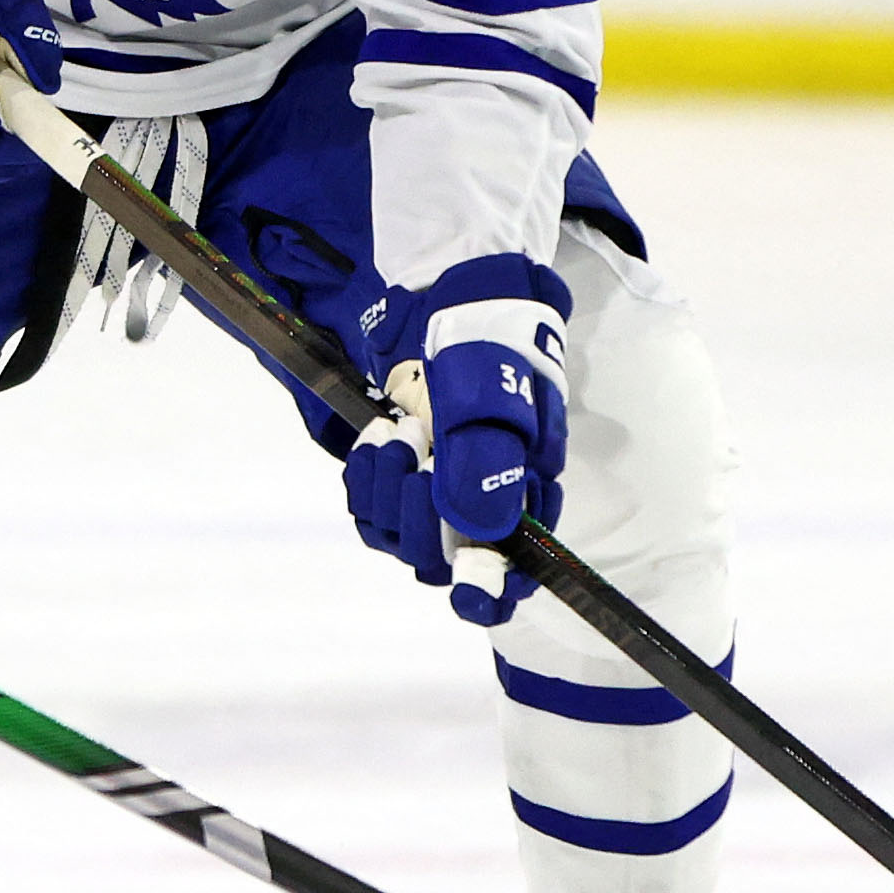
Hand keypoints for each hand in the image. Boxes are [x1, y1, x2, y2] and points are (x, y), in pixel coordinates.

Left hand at [340, 290, 566, 624]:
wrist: (449, 299)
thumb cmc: (487, 346)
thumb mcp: (494, 399)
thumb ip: (488, 467)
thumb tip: (479, 534)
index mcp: (526, 496)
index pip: (510, 573)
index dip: (489, 593)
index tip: (466, 591)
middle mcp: (483, 504)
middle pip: (440, 559)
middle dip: (418, 515)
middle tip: (417, 448)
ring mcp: (438, 490)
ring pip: (398, 535)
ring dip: (388, 488)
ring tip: (400, 431)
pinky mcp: (400, 473)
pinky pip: (371, 507)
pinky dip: (366, 478)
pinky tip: (377, 437)